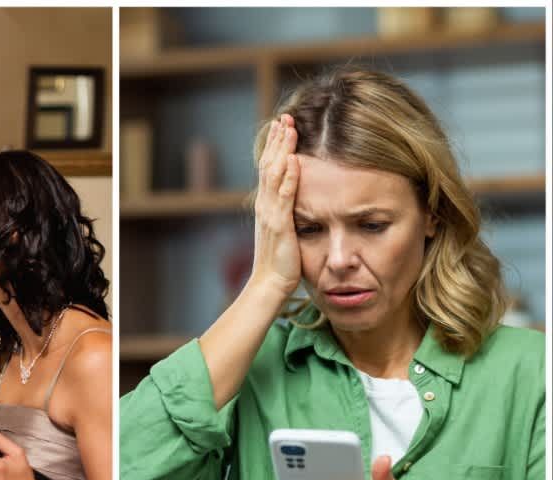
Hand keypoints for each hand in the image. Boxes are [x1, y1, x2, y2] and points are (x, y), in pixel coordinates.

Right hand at [250, 113, 302, 298]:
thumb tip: (295, 198)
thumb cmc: (280, 261)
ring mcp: (270, 213)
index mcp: (266, 205)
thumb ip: (286, 212)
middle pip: (269, 164)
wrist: (270, 284)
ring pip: (274, 174)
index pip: (269, 168)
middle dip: (278, 140)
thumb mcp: (283, 230)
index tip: (284, 125)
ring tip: (289, 128)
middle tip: (285, 116)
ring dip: (282, 150)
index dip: (276, 146)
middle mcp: (265, 204)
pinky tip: (293, 161)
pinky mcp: (280, 225)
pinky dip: (288, 177)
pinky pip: (284, 197)